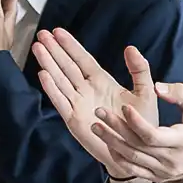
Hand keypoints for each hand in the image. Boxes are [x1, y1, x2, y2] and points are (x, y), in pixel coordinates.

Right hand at [34, 29, 157, 177]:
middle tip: (42, 34)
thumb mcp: (145, 93)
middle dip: (54, 50)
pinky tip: (43, 75)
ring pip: (60, 80)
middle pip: (67, 66)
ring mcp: (79, 104)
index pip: (82, 59)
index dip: (70, 45)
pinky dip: (52, 89)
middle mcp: (87, 91)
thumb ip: (139, 70)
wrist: (138, 151)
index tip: (57, 31)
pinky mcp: (75, 120)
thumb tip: (130, 48)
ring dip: (49, 64)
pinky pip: (61, 102)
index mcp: (101, 81)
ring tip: (38, 48)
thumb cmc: (142, 123)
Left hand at [93, 79, 182, 182]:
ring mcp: (163, 171)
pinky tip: (108, 143)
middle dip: (116, 128)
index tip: (123, 106)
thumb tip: (157, 86)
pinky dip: (118, 158)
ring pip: (132, 158)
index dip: (136, 122)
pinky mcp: (157, 177)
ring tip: (96, 126)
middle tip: (99, 112)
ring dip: (111, 142)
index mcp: (182, 141)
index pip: (153, 135)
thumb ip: (180, 93)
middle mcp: (171, 160)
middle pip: (137, 146)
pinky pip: (133, 169)